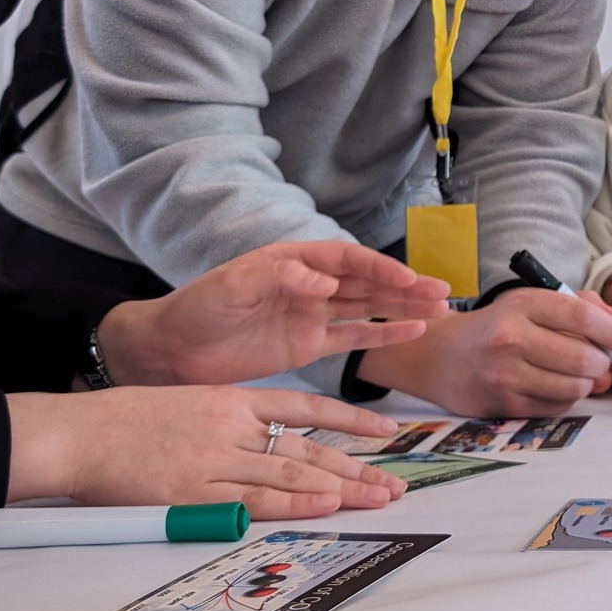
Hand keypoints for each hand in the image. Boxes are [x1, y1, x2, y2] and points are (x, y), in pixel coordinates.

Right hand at [5, 385, 408, 519]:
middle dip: (358, 467)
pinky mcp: (192, 493)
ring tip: (379, 498)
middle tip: (396, 484)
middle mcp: (232, 425)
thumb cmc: (125, 421)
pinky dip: (293, 502)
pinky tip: (326, 505)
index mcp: (232, 399)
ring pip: (291, 471)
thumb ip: (230, 421)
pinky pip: (252, 499)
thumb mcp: (189, 404)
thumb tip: (267, 441)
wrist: (78, 434)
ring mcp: (214, 459)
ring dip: (341, 487)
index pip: (306, 407)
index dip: (349, 420)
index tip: (385, 433)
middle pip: (309, 446)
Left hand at [95, 240, 450, 385]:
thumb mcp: (232, 287)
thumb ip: (278, 278)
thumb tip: (323, 280)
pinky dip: (382, 334)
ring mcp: (310, 315)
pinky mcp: (307, 345)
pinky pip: (352, 337)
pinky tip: (411, 331)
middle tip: (442, 291)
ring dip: (403, 307)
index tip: (407, 278)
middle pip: (366, 282)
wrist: (170, 351)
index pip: (347, 259)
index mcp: (292, 261)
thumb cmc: (195, 309)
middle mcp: (308, 284)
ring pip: (367, 307)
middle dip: (405, 286)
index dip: (379, 267)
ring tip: (440, 309)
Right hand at [356, 288, 611, 416]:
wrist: (440, 356)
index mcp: (520, 304)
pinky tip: (557, 387)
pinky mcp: (504, 404)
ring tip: (580, 374)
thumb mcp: (528, 304)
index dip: (609, 330)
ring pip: (574, 387)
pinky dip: (567, 398)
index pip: (581, 315)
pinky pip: (557, 406)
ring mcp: (506, 374)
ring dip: (587, 383)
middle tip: (600, 361)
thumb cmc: (494, 327)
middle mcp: (511, 338)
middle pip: (583, 357)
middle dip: (602, 362)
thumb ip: (577, 306)